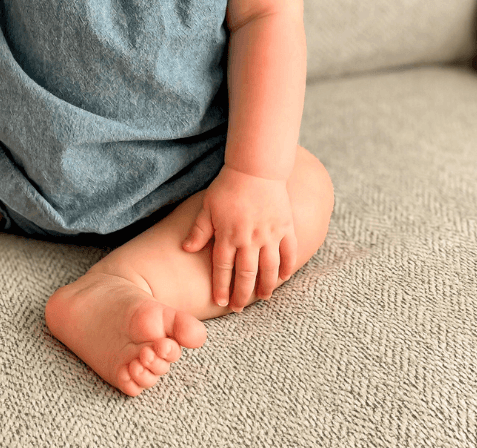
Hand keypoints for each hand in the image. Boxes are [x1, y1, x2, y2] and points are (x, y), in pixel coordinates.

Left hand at [182, 165, 297, 310]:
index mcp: (228, 235)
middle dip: (242, 294)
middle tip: (239, 308)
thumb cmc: (228, 186)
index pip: (223, 269)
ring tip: (263, 298)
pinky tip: (283, 278)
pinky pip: (289, 253)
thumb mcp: (207, 206)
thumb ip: (199, 230)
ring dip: (265, 286)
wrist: (255, 168)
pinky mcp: (286, 227)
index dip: (221, 287)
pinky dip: (287, 267)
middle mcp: (249, 239)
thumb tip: (186, 249)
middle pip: (246, 274)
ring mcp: (270, 235)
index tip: (220, 302)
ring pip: (269, 269)